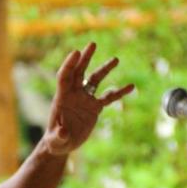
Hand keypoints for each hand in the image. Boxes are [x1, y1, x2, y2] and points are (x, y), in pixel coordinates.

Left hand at [41, 42, 133, 156]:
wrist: (63, 144)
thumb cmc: (55, 141)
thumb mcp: (55, 141)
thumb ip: (58, 136)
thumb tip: (63, 132)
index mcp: (62, 98)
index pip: (65, 77)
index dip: (69, 64)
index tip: (76, 52)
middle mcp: (74, 94)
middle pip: (79, 72)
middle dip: (85, 58)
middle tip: (92, 44)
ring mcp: (85, 99)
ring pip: (95, 80)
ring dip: (104, 69)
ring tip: (116, 59)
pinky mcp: (95, 107)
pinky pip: (109, 97)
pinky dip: (119, 92)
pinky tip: (131, 87)